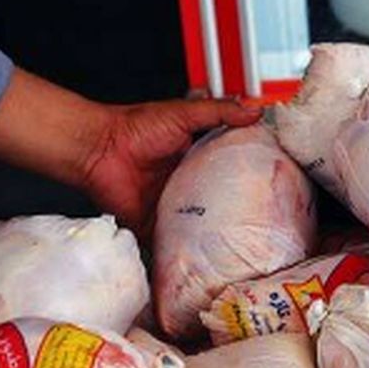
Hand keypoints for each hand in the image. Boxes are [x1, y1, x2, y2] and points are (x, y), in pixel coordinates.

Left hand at [79, 98, 261, 232]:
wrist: (99, 151)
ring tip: (240, 241)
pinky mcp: (157, 225)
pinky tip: (205, 256)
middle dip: (236, 210)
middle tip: (261, 218)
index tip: (270, 182)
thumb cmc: (134, 128)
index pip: (229, 168)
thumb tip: (254, 111)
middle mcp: (186, 184)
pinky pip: (175, 242)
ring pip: (200, 225)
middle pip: (218, 201)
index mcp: (196, 158)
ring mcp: (172, 206)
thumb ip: (219, 111)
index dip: (247, 175)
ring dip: (215, 233)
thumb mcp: (184, 113)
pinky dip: (186, 250)